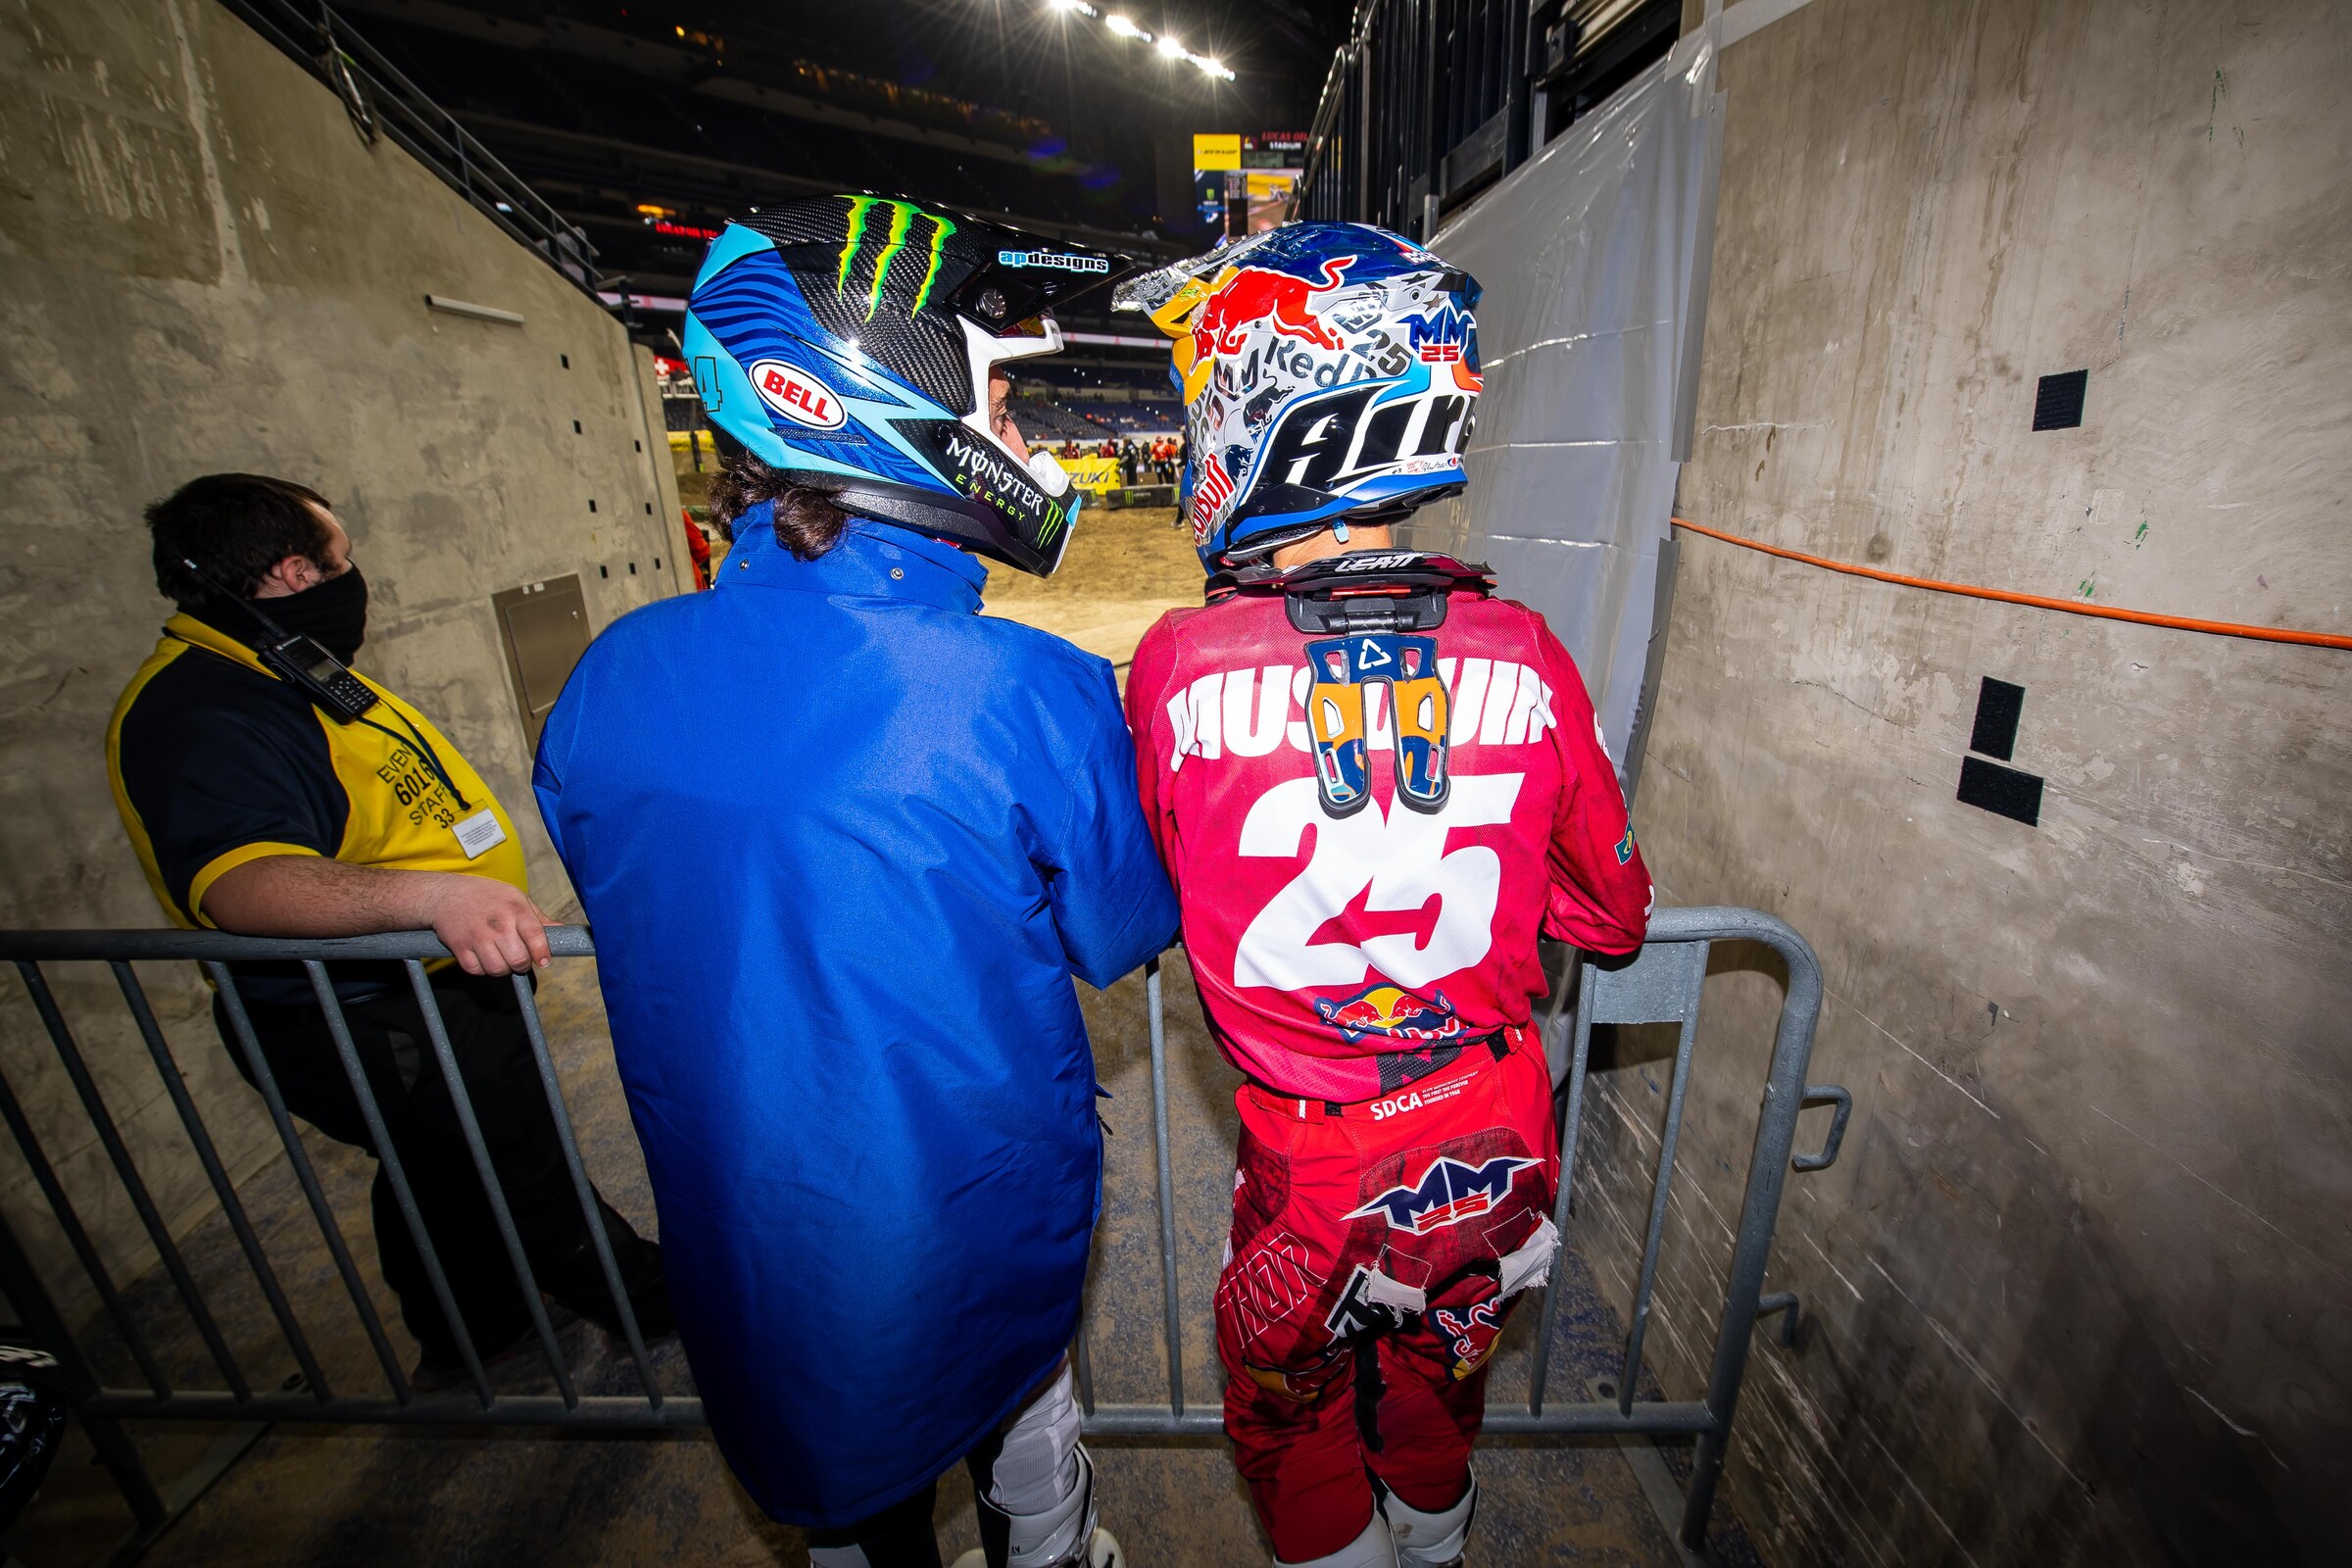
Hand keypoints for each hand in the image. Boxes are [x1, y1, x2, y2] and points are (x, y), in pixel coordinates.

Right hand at [416, 874, 553, 975]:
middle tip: (518, 959)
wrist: (444, 894)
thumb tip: (561, 931)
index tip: (543, 961)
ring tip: (500, 957)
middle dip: (522, 964)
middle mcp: (497, 923)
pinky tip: (482, 956)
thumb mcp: (515, 897)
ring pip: (498, 969)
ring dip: (501, 968)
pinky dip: (481, 969)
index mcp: (515, 907)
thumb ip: (538, 917)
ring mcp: (477, 936)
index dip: (542, 953)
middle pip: (518, 959)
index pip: (536, 936)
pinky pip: (477, 970)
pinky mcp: (459, 947)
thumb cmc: (485, 895)